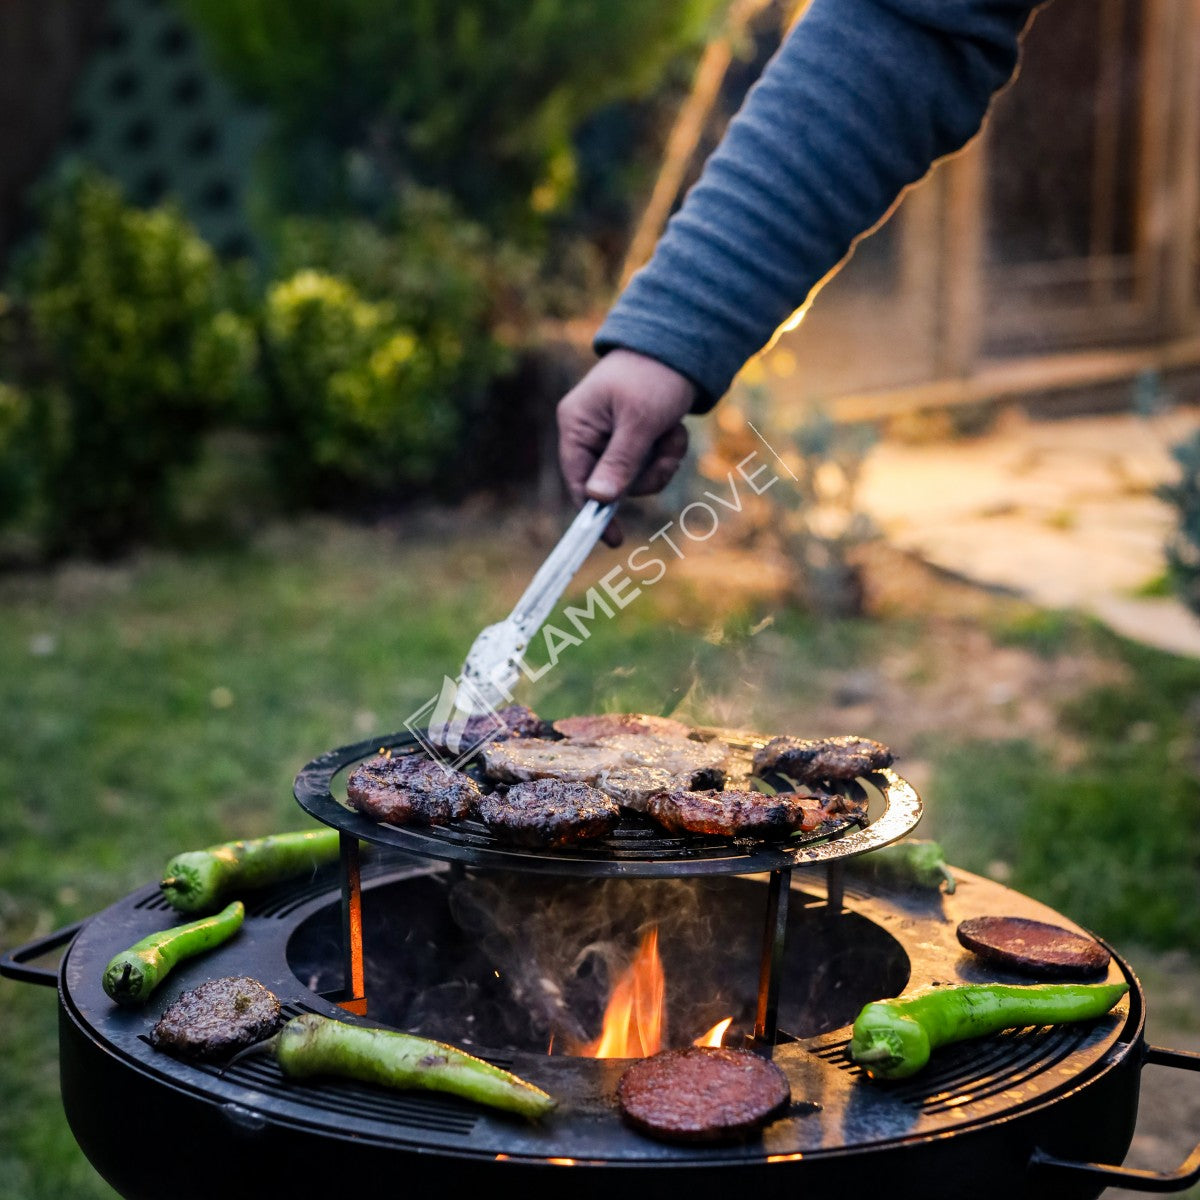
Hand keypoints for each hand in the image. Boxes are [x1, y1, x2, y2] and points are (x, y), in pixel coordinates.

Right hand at [556, 349, 695, 545]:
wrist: (680, 343)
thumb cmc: (654, 377)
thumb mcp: (639, 422)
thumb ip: (619, 462)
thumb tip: (598, 500)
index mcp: (577, 424)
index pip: (579, 480)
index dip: (595, 511)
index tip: (613, 538)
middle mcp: (588, 432)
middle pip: (612, 483)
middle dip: (646, 472)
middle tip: (667, 449)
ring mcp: (610, 435)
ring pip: (636, 476)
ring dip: (661, 461)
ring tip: (673, 432)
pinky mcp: (632, 436)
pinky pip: (650, 462)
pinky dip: (667, 450)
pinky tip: (675, 428)